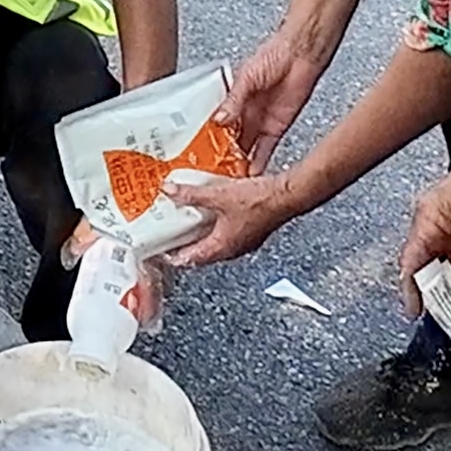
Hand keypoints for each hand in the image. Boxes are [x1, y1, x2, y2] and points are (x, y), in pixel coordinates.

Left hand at [158, 170, 297, 267]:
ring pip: (216, 242)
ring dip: (202, 233)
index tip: (162, 251)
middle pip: (203, 252)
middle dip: (186, 243)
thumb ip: (191, 194)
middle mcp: (233, 248)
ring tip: (189, 220)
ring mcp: (244, 241)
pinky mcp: (252, 230)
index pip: (192, 260)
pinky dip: (216, 224)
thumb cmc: (261, 202)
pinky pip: (228, 232)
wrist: (288, 195)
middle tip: (172, 234)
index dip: (175, 256)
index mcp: (222, 247)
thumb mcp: (218, 195)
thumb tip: (169, 191)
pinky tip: (214, 210)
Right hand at [220, 20, 331, 170]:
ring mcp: (260, 122)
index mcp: (233, 99)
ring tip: (228, 178)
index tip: (197, 150)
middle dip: (220, 155)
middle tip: (210, 170)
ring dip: (238, 162)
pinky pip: (265, 149)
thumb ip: (234, 99)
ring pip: (245, 148)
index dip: (206, 136)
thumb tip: (219, 119)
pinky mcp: (276, 129)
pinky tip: (252, 173)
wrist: (300, 56)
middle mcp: (245, 113)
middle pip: (229, 140)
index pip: (215, 122)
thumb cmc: (273, 56)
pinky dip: (259, 162)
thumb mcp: (247, 77)